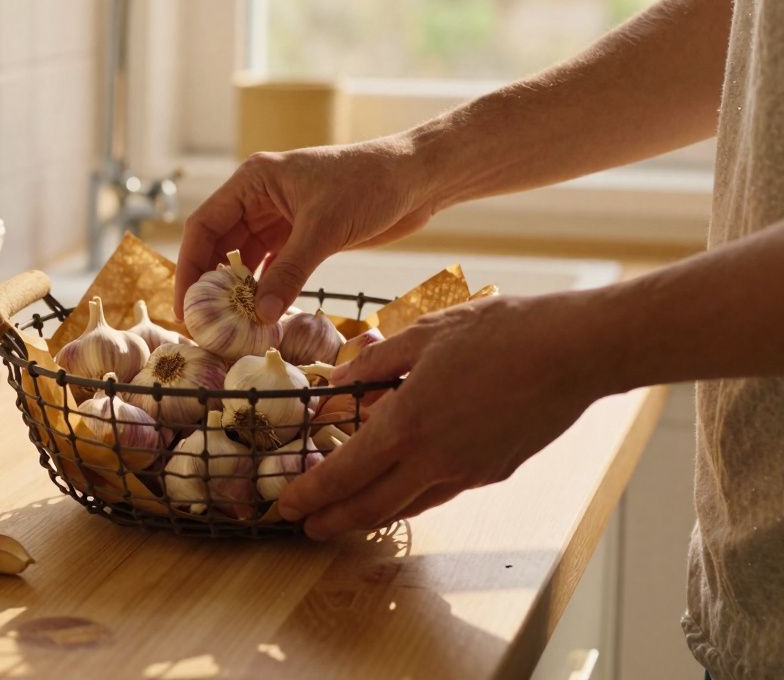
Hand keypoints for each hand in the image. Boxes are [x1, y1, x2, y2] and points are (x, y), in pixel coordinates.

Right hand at [174, 138, 437, 321]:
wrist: (416, 179)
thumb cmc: (370, 184)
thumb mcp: (324, 229)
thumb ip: (290, 273)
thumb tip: (260, 316)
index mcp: (253, 181)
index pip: (204, 226)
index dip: (190, 267)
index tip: (186, 306)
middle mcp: (259, 198)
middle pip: (218, 246)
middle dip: (210, 285)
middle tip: (205, 325)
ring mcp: (279, 217)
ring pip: (244, 260)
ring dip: (238, 291)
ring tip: (231, 326)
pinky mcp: (301, 235)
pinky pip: (271, 267)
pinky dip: (265, 290)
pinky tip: (261, 316)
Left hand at [278, 294, 605, 539]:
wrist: (573, 352)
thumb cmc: (500, 332)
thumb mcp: (423, 334)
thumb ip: (375, 364)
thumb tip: (340, 381)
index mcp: (407, 424)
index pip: (343, 474)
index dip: (309, 495)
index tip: (285, 506)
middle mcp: (434, 460)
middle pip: (369, 507)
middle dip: (330, 520)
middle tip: (304, 525)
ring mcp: (467, 472)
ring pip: (406, 506)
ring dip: (368, 514)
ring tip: (344, 514)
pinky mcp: (494, 471)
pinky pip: (439, 492)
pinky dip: (409, 497)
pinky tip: (401, 486)